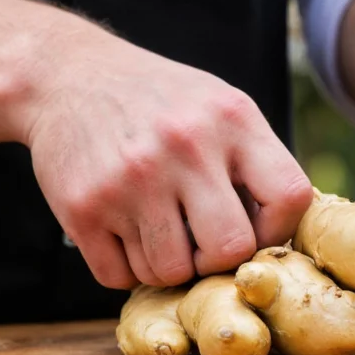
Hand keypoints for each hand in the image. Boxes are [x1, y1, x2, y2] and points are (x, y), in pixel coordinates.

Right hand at [15, 25, 312, 289]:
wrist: (65, 76)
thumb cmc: (157, 101)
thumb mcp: (218, 105)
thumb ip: (255, 161)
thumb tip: (282, 235)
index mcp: (231, 118)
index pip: (289, 197)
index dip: (277, 229)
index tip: (253, 227)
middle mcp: (183, 147)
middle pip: (228, 250)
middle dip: (216, 259)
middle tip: (199, 241)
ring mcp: (129, 180)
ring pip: (169, 273)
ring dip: (166, 264)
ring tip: (156, 228)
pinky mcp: (83, 208)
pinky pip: (119, 278)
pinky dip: (124, 267)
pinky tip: (122, 231)